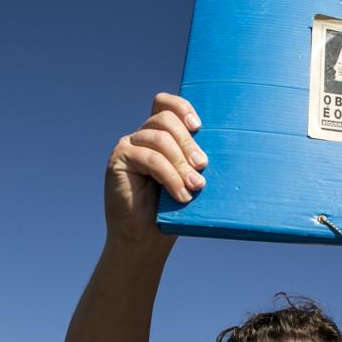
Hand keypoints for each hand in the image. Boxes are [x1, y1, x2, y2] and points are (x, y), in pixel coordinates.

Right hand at [105, 93, 207, 243]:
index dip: (182, 107)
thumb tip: (223, 148)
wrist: (145, 238)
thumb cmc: (172, 210)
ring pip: (160, 138)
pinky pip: (150, 158)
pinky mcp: (119, 160)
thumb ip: (196, 161)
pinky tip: (180, 194)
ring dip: (181, 162)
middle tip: (203, 166)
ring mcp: (129, 145)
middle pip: (166, 119)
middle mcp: (142, 135)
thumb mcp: (189, 180)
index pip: (165, 104)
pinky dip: (169, 176)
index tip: (199, 126)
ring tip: (195, 186)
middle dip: (189, 143)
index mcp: (160, 134)